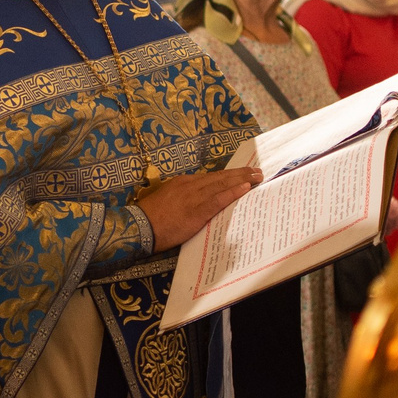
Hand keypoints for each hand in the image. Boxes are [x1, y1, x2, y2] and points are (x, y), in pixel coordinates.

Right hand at [135, 166, 263, 250]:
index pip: (211, 177)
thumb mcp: (167, 201)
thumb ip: (183, 199)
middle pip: (221, 176)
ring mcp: (194, 196)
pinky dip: (233, 192)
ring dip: (242, 179)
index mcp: (184, 182)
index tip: (241, 173)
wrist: (139, 227)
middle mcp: (191, 185)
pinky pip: (219, 198)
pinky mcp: (197, 210)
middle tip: (257, 170)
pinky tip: (246, 188)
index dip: (228, 175)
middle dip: (240, 173)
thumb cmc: (150, 218)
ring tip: (257, 176)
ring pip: (223, 184)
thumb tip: (196, 203)